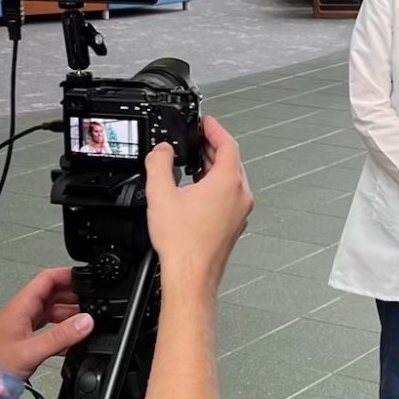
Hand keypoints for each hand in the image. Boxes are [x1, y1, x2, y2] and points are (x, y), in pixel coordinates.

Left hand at [0, 267, 93, 381]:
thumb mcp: (30, 351)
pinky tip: (73, 343)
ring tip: (88, 321)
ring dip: (69, 315)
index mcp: (20, 308)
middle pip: (51, 295)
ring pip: (50, 313)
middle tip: (94, 302)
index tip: (87, 278)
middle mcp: (21, 314)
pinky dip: (62, 333)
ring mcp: (22, 327)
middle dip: (73, 296)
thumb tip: (86, 321)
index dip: (67, 275)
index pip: (46, 279)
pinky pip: (48, 330)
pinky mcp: (24, 342)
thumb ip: (60, 336)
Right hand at [147, 116, 254, 291]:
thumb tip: (161, 151)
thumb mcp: (160, 193)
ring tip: (193, 163)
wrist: (191, 275)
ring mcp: (240, 212)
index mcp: (228, 182)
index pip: (228, 143)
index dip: (214, 128)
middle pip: (231, 160)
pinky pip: (228, 196)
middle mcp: (240, 195)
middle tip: (196, 140)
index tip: (205, 122)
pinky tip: (196, 191)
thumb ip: (159, 163)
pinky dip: (215, 186)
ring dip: (212, 167)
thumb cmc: (183, 243)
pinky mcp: (234, 225)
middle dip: (212, 147)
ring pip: (230, 179)